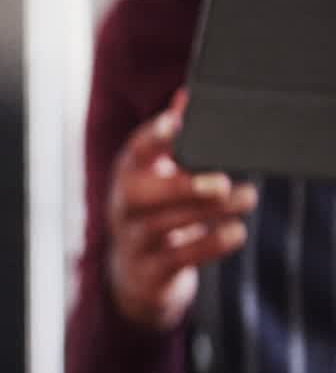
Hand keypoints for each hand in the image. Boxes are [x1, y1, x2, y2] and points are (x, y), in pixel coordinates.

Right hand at [106, 92, 256, 330]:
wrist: (137, 276)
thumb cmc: (155, 214)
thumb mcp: (158, 176)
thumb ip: (173, 140)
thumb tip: (188, 96)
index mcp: (129, 176)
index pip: (134, 152)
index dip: (153, 137)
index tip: (174, 122)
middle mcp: (124, 208)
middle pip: (141, 195)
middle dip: (181, 187)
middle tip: (221, 182)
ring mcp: (134, 241)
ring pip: (165, 225)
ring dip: (209, 212)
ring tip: (248, 196)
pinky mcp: (151, 271)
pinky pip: (180, 258)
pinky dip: (211, 244)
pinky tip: (236, 232)